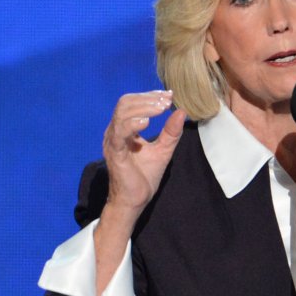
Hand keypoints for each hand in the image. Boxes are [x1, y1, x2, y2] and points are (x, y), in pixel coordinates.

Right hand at [103, 90, 186, 215]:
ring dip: (143, 107)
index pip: (133, 103)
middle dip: (147, 99)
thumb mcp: (163, 150)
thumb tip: (181, 111)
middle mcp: (115, 131)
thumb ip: (171, 132)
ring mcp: (113, 141)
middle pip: (125, 102)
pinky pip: (119, 132)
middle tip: (166, 101)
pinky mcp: (115, 152)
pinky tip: (147, 123)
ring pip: (121, 113)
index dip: (150, 96)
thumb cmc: (144, 177)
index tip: (169, 96)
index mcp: (124, 129)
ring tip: (161, 109)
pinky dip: (132, 124)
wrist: (134, 200)